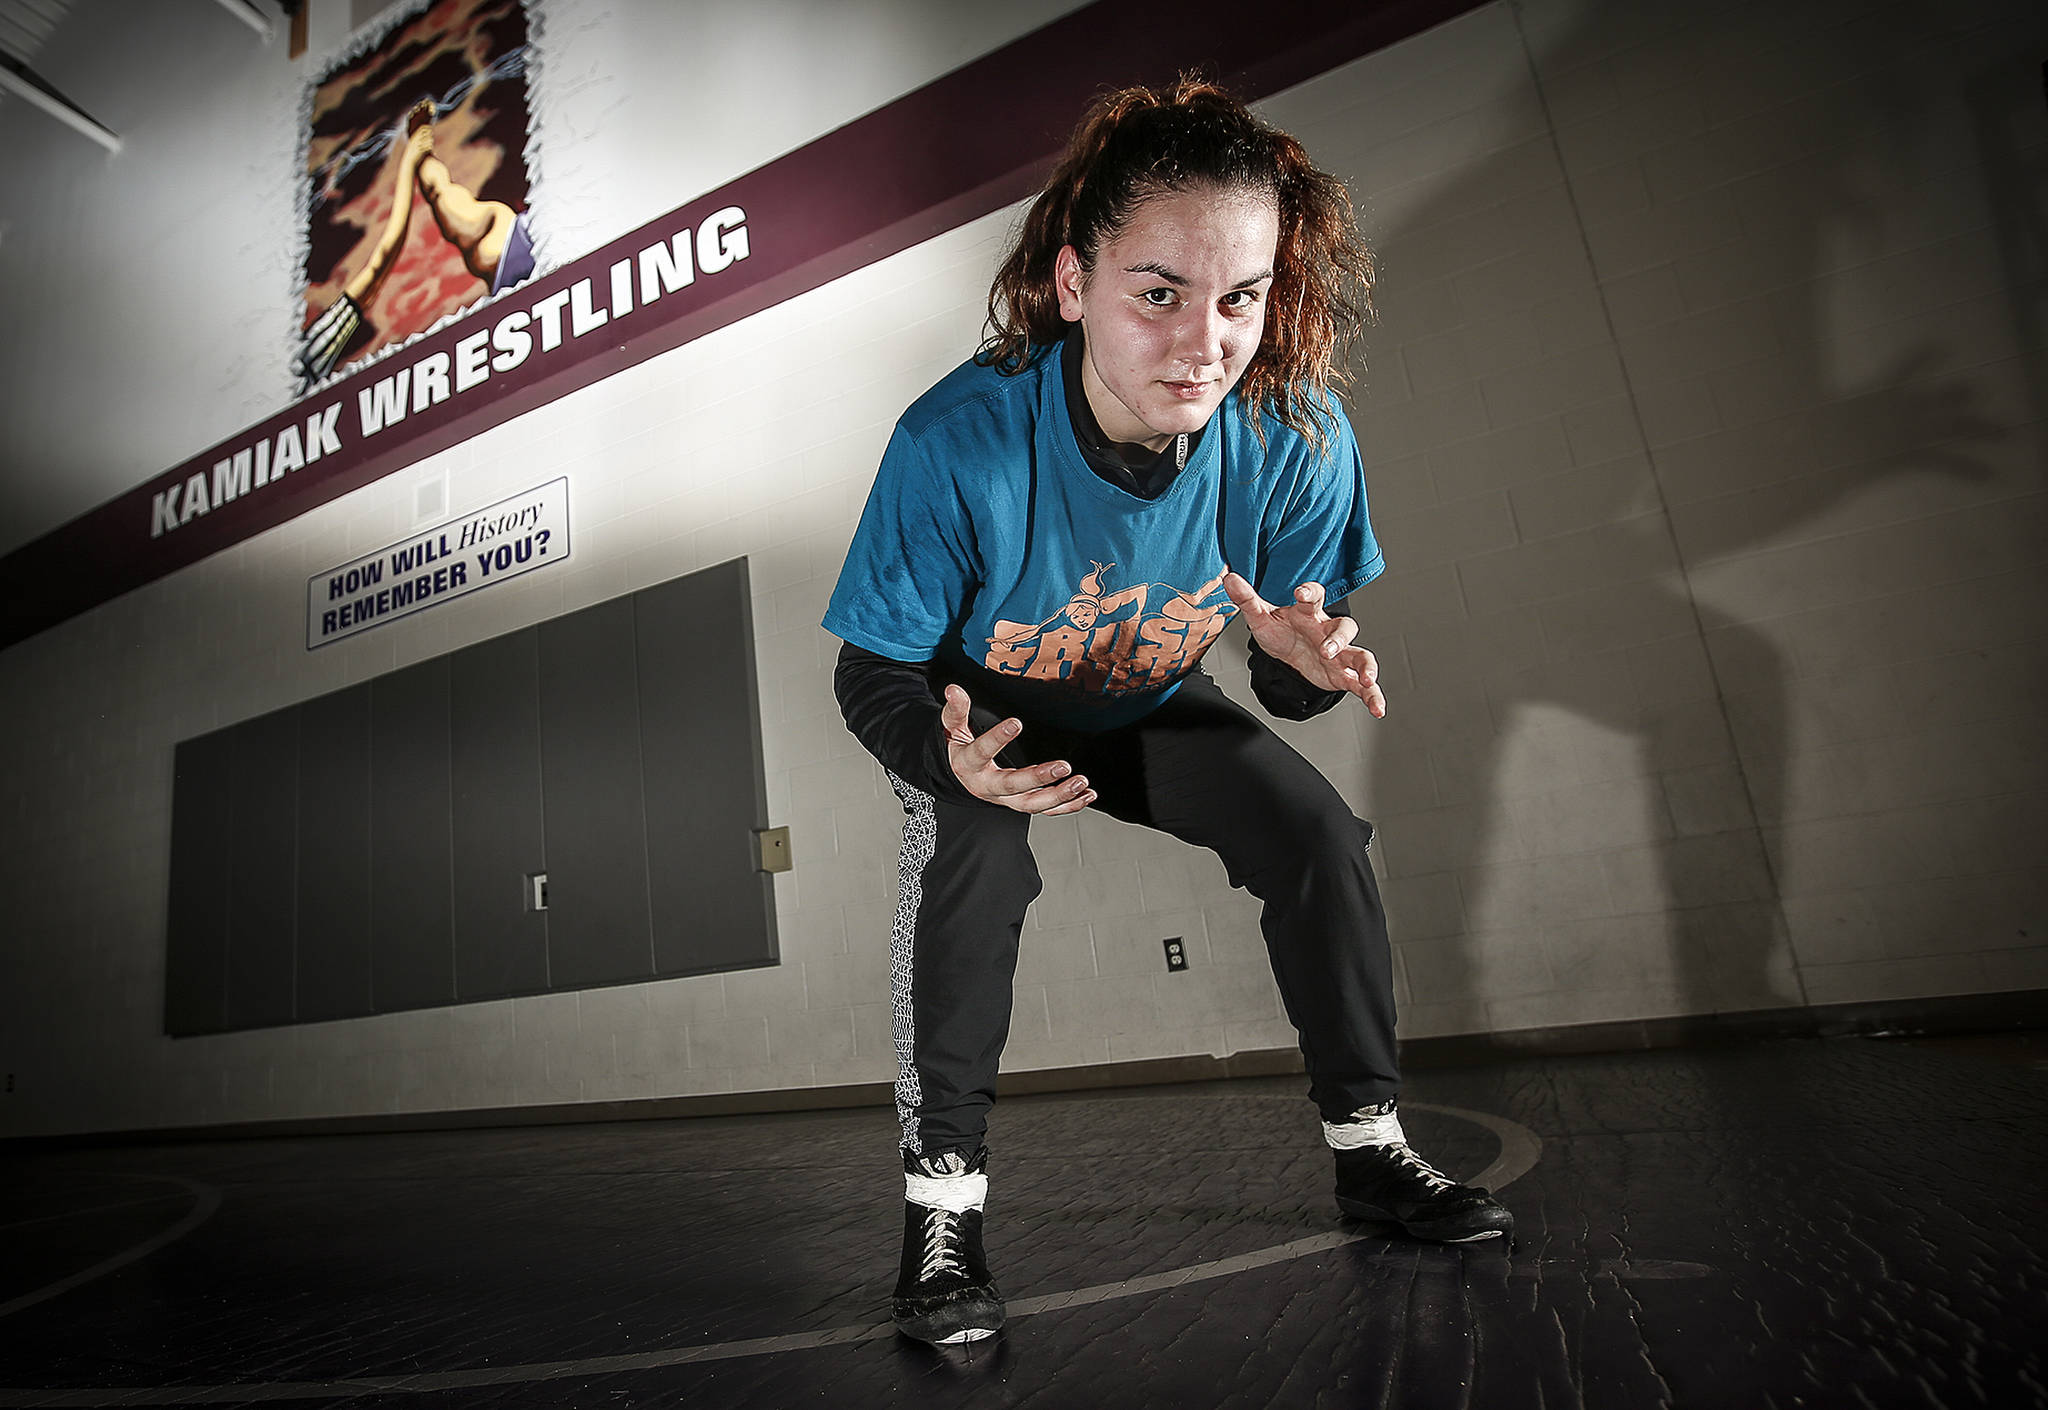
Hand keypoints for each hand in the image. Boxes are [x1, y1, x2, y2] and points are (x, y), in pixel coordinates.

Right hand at [940, 685, 1095, 813]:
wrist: (960, 778)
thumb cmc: (960, 749)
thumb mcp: (953, 728)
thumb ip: (956, 710)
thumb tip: (953, 689)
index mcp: (969, 765)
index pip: (982, 752)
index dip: (998, 738)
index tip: (1016, 722)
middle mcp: (988, 786)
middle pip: (1012, 786)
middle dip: (1039, 778)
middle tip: (1063, 766)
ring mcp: (1006, 799)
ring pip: (1032, 804)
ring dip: (1059, 796)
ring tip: (1080, 782)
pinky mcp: (1021, 803)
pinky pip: (1045, 810)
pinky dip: (1067, 806)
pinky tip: (1086, 794)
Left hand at [1221, 572, 1386, 716]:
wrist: (1287, 654)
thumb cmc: (1280, 631)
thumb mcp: (1261, 618)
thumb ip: (1247, 599)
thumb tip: (1229, 579)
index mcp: (1308, 613)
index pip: (1315, 596)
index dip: (1310, 593)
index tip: (1301, 593)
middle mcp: (1328, 631)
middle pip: (1344, 627)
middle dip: (1338, 639)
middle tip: (1326, 650)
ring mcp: (1339, 654)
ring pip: (1361, 655)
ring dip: (1366, 666)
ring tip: (1366, 679)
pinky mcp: (1343, 675)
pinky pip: (1363, 685)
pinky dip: (1373, 696)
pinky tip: (1378, 710)